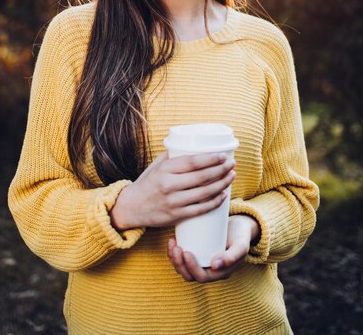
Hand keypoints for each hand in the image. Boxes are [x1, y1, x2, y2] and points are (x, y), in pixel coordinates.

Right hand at [109, 151, 234, 229]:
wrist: (130, 208)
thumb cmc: (146, 183)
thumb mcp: (156, 166)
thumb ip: (172, 156)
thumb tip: (192, 146)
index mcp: (165, 170)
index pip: (192, 162)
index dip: (211, 159)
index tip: (223, 155)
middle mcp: (169, 185)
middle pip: (202, 177)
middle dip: (221, 170)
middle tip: (232, 165)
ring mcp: (173, 202)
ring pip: (204, 193)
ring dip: (222, 184)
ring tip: (231, 177)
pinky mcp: (176, 216)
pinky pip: (200, 209)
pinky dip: (214, 202)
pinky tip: (223, 195)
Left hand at [167, 214, 259, 282]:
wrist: (239, 225)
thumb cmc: (241, 235)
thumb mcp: (241, 245)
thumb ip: (232, 256)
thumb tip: (214, 266)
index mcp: (220, 273)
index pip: (201, 277)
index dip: (191, 268)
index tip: (186, 252)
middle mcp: (209, 271)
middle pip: (189, 275)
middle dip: (179, 263)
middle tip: (176, 247)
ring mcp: (202, 262)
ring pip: (183, 268)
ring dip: (174, 258)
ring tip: (172, 243)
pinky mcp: (197, 253)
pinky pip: (182, 257)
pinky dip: (174, 251)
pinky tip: (172, 239)